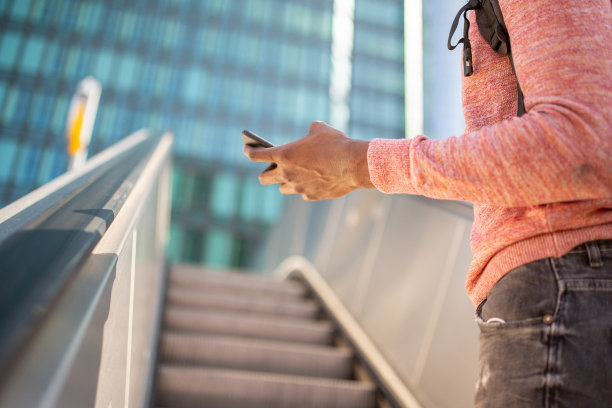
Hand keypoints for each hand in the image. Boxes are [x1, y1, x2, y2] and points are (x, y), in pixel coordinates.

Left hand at [243, 121, 372, 200]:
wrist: (353, 165)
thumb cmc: (336, 144)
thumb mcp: (321, 129)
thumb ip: (311, 130)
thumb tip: (312, 132)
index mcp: (284, 154)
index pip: (257, 155)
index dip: (249, 151)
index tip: (246, 149)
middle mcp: (287, 173)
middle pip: (264, 179)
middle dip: (266, 173)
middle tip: (271, 169)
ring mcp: (298, 187)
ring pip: (283, 188)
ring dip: (285, 182)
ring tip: (293, 176)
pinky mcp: (311, 196)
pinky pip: (303, 193)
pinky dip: (306, 188)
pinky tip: (315, 182)